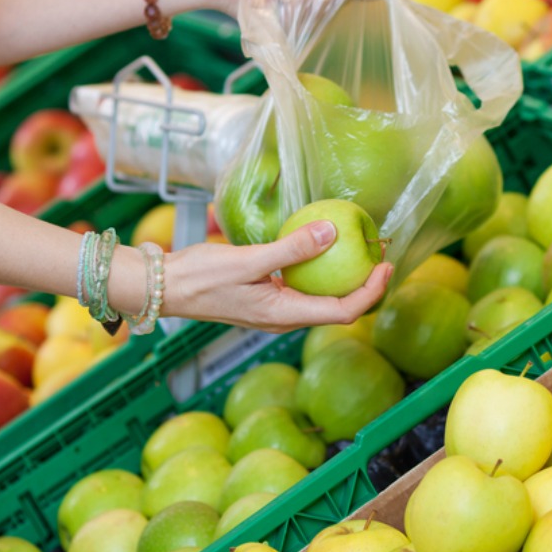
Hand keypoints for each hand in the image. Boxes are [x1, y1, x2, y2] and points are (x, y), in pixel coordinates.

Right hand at [163, 220, 392, 332]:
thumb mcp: (248, 260)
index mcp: (285, 315)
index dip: (371, 291)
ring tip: (359, 251)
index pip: (344, 311)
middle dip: (365, 285)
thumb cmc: (201, 277)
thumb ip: (291, 249)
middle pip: (339, 309)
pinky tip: (321, 249)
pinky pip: (303, 289)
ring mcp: (275, 310)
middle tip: (381, 254)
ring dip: (345, 279)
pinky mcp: (266, 299)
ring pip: (322, 299)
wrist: (165, 287)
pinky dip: (320, 273)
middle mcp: (285, 318)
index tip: (386, 265)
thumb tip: (332, 233)